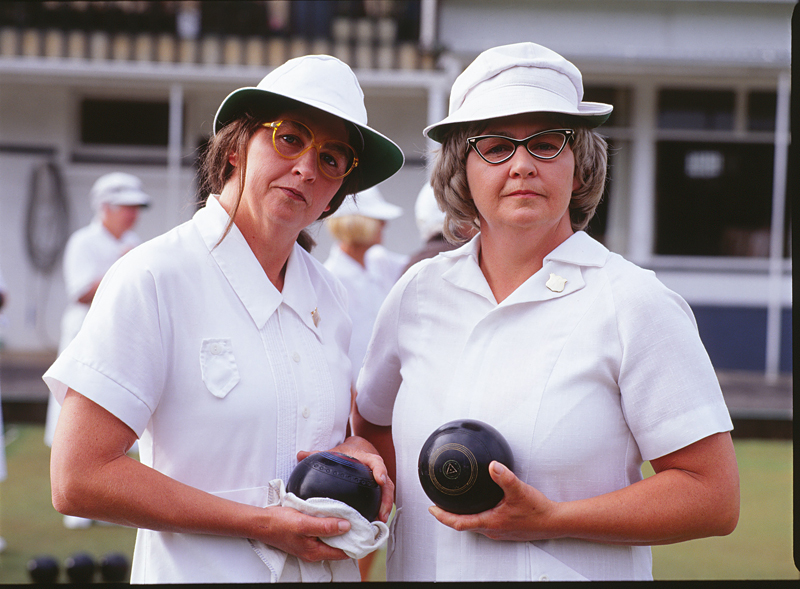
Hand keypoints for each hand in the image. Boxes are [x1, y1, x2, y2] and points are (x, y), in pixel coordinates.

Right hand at [256, 505, 351, 561]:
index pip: (343, 553)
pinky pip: (322, 534)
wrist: (261, 523)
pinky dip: (329, 527)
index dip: (355, 543)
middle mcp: (313, 552)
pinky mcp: (305, 538)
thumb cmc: (280, 524)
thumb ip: (326, 526)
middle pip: (338, 547)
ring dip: (339, 530)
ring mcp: (309, 545)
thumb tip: (346, 526)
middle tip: (360, 521)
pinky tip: (332, 516)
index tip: (365, 531)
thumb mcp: (305, 523)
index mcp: (315, 552)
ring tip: (349, 517)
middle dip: (350, 536)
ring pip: (330, 540)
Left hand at [297, 436, 394, 522]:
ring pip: (387, 493)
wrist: (357, 449)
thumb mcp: (333, 452)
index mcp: (366, 458)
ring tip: (381, 521)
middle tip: (382, 513)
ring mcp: (379, 480)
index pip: (376, 462)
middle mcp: (376, 469)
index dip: (379, 470)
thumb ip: (317, 453)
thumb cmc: (345, 453)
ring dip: (386, 507)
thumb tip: (300, 455)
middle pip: (387, 483)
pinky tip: (376, 521)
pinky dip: (382, 509)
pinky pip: (383, 498)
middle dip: (386, 498)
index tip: (379, 480)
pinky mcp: (379, 488)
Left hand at [428, 461, 558, 541]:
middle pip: (463, 525)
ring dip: (463, 517)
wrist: (555, 522)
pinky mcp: (506, 530)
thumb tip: (492, 466)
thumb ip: (504, 477)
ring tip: (455, 506)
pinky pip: (485, 524)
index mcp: (490, 523)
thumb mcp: (519, 490)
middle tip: (439, 506)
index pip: (459, 523)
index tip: (432, 508)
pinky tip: (481, 506)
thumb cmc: (538, 511)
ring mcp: (499, 532)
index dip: (443, 516)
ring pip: (475, 525)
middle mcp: (492, 530)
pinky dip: (476, 516)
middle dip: (449, 516)